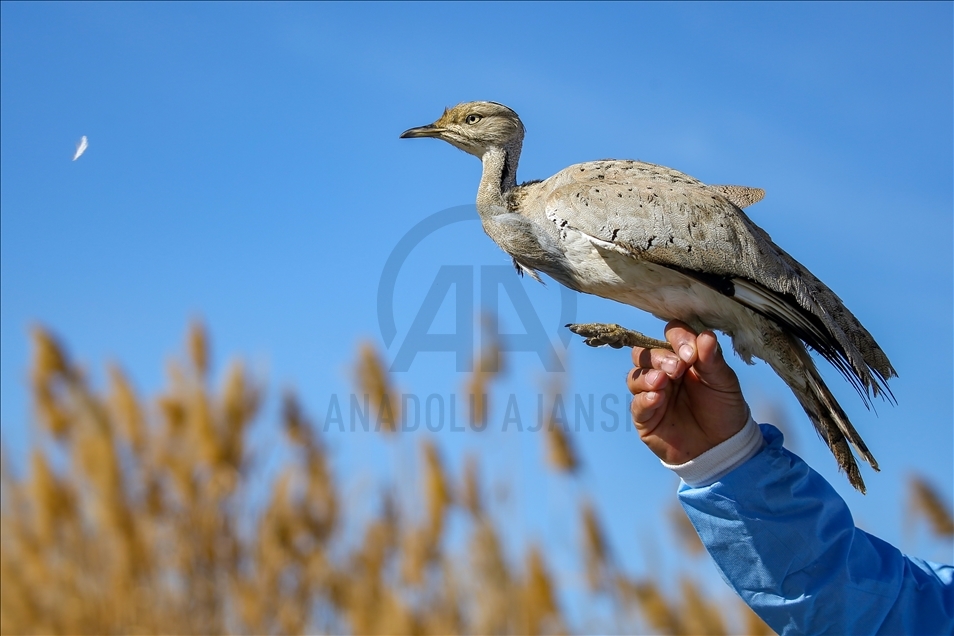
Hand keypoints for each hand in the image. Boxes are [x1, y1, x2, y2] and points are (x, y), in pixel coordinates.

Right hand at [626, 321, 749, 463]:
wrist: (723, 447)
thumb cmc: (724, 410)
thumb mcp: (724, 382)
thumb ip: (712, 360)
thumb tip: (706, 335)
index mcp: (683, 358)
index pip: (670, 336)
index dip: (677, 338)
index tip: (691, 352)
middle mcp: (664, 372)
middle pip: (645, 353)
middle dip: (659, 358)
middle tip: (677, 368)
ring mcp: (652, 394)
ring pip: (635, 376)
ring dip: (647, 375)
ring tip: (663, 381)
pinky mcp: (645, 417)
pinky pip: (636, 404)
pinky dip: (645, 398)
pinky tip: (658, 398)